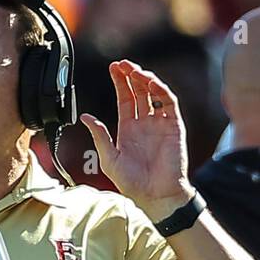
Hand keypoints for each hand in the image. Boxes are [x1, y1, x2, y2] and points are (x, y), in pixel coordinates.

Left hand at [80, 60, 193, 218]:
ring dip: (144, 79)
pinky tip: (150, 82)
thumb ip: (99, 136)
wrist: (155, 195)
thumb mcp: (108, 158)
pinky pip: (169, 102)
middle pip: (138, 91)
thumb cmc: (132, 183)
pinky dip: (161, 90)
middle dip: (130, 75)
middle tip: (122, 64)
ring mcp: (160, 123)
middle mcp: (144, 123)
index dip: (119, 82)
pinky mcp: (174, 126)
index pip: (124, 98)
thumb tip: (85, 117)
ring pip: (154, 93)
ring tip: (134, 70)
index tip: (113, 68)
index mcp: (128, 128)